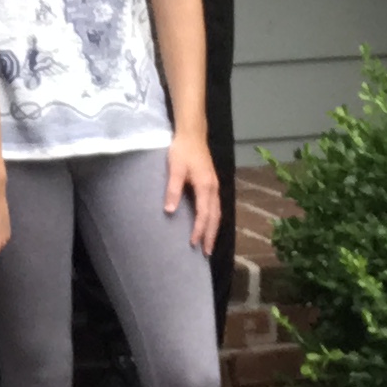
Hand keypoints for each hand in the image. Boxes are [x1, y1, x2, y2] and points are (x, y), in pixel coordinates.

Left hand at [165, 141, 221, 255]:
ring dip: (214, 229)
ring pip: (218, 213)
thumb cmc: (182, 150)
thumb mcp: (174, 168)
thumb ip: (172, 190)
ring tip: (209, 244)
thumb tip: (169, 211)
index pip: (204, 214)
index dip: (199, 230)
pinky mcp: (212, 184)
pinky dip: (214, 219)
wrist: (192, 134)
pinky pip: (216, 207)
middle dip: (211, 235)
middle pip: (215, 217)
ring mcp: (215, 186)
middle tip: (206, 253)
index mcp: (205, 186)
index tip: (193, 243)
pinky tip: (209, 224)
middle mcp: (213, 188)